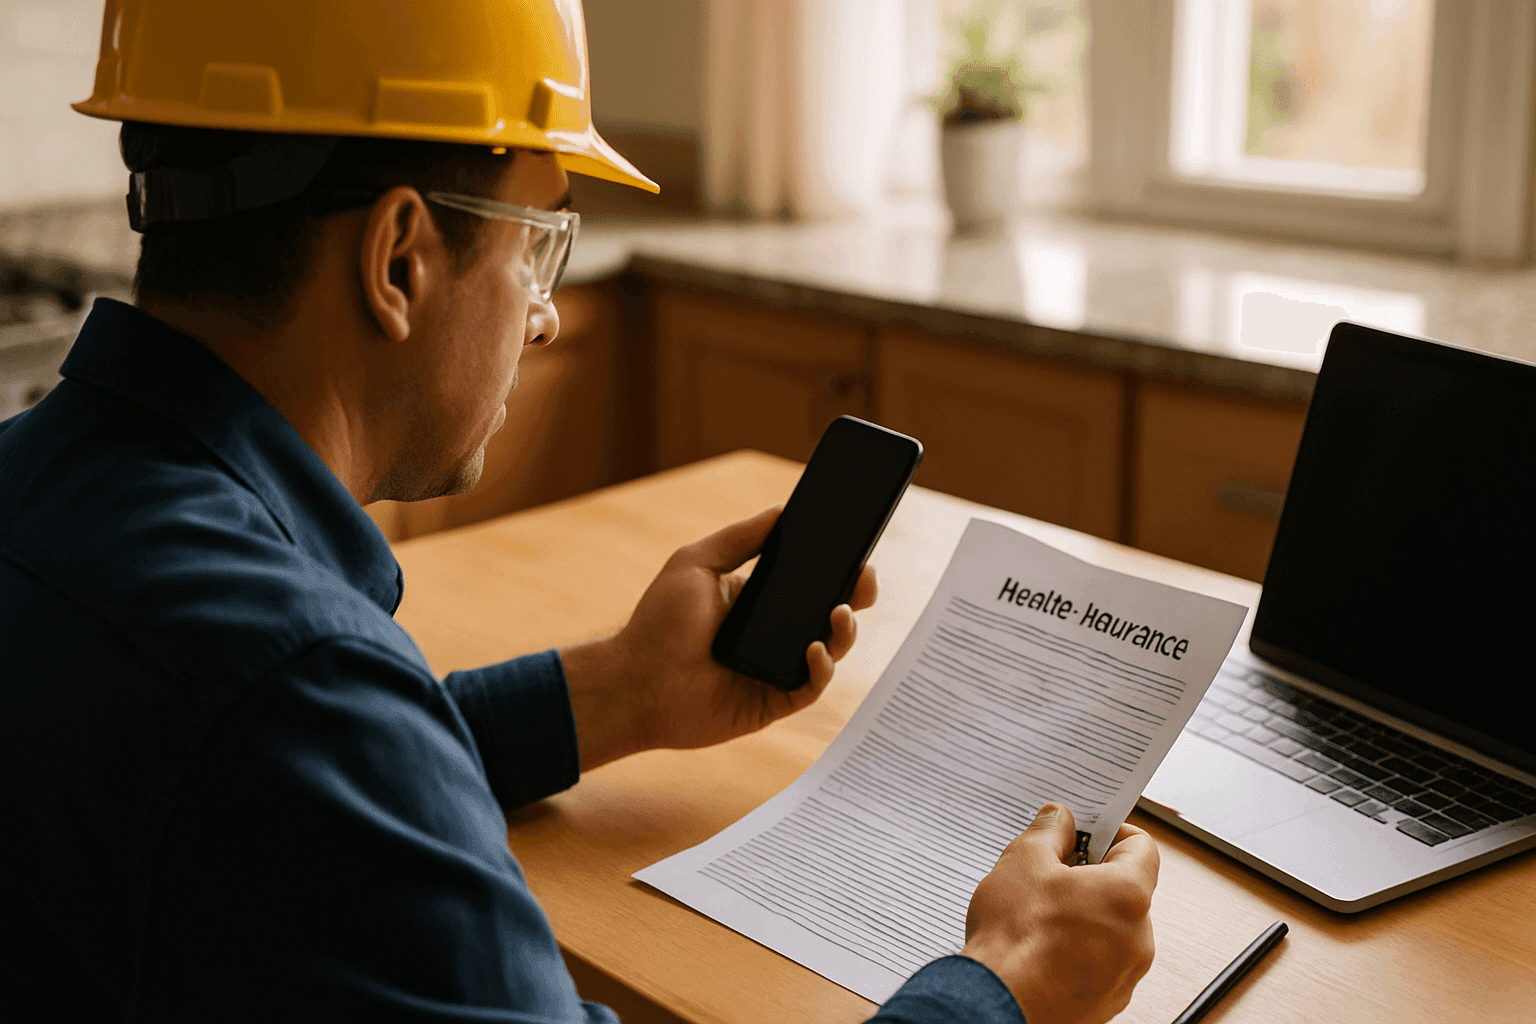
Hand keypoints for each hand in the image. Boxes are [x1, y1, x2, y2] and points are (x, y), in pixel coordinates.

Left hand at [560, 505, 877, 769]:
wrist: (635, 682)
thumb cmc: (658, 624)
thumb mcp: (696, 563)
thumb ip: (740, 538)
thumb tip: (781, 510)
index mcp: (758, 601)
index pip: (810, 583)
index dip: (838, 569)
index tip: (858, 551)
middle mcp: (772, 635)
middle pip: (830, 615)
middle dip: (857, 596)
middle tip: (865, 579)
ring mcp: (775, 669)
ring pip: (830, 651)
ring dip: (845, 630)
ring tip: (841, 611)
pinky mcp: (772, 702)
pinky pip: (811, 686)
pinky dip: (821, 668)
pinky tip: (814, 649)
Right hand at [960, 804, 1158, 1023]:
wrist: (997, 1003)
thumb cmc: (1014, 936)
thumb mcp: (1023, 861)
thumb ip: (1049, 832)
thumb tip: (1060, 819)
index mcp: (1128, 895)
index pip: (1142, 847)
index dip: (1112, 833)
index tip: (1084, 833)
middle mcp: (1139, 938)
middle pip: (1126, 890)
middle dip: (1091, 876)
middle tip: (1050, 873)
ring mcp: (1125, 975)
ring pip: (1112, 929)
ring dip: (1084, 915)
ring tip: (1039, 916)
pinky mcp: (1107, 1001)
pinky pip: (1101, 963)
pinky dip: (1078, 951)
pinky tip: (1041, 949)